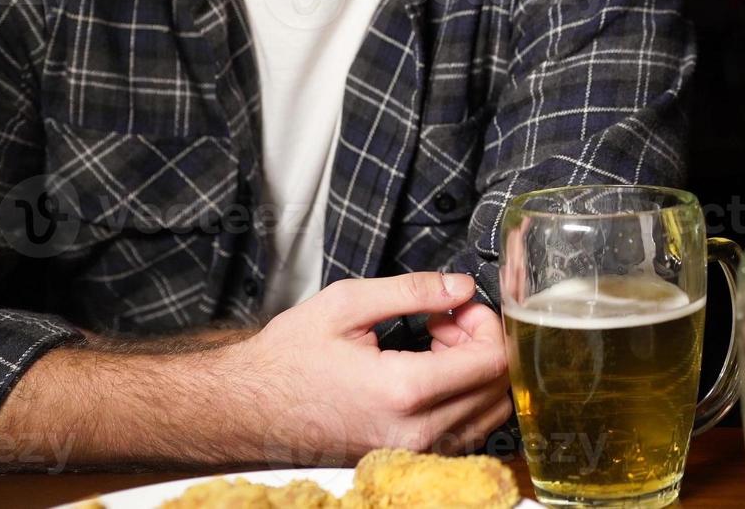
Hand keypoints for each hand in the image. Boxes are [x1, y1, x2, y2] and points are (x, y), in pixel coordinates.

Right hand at [227, 271, 512, 460]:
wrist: (247, 409)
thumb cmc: (288, 358)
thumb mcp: (346, 304)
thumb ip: (413, 291)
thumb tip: (462, 286)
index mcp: (404, 391)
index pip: (493, 360)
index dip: (486, 323)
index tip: (458, 305)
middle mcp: (416, 431)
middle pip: (497, 386)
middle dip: (482, 343)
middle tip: (445, 320)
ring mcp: (413, 452)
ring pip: (488, 412)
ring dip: (475, 370)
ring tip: (435, 344)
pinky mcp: (408, 459)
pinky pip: (465, 431)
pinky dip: (463, 397)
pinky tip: (429, 370)